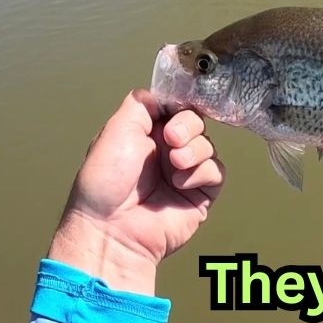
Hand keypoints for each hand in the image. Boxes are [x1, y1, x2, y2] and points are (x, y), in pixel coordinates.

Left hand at [46, 89, 224, 294]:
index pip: (175, 107)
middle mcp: (165, 151)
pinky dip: (202, 173)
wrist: (113, 228)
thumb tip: (161, 93)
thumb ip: (141, 104)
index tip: (174, 110)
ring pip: (208, 145)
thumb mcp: (115, 130)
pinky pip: (217, 171)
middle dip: (188, 127)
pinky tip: (181, 184)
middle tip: (172, 139)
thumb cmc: (105, 183)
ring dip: (194, 151)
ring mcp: (184, 172)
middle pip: (195, 122)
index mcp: (145, 134)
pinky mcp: (201, 193)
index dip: (180, 105)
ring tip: (175, 165)